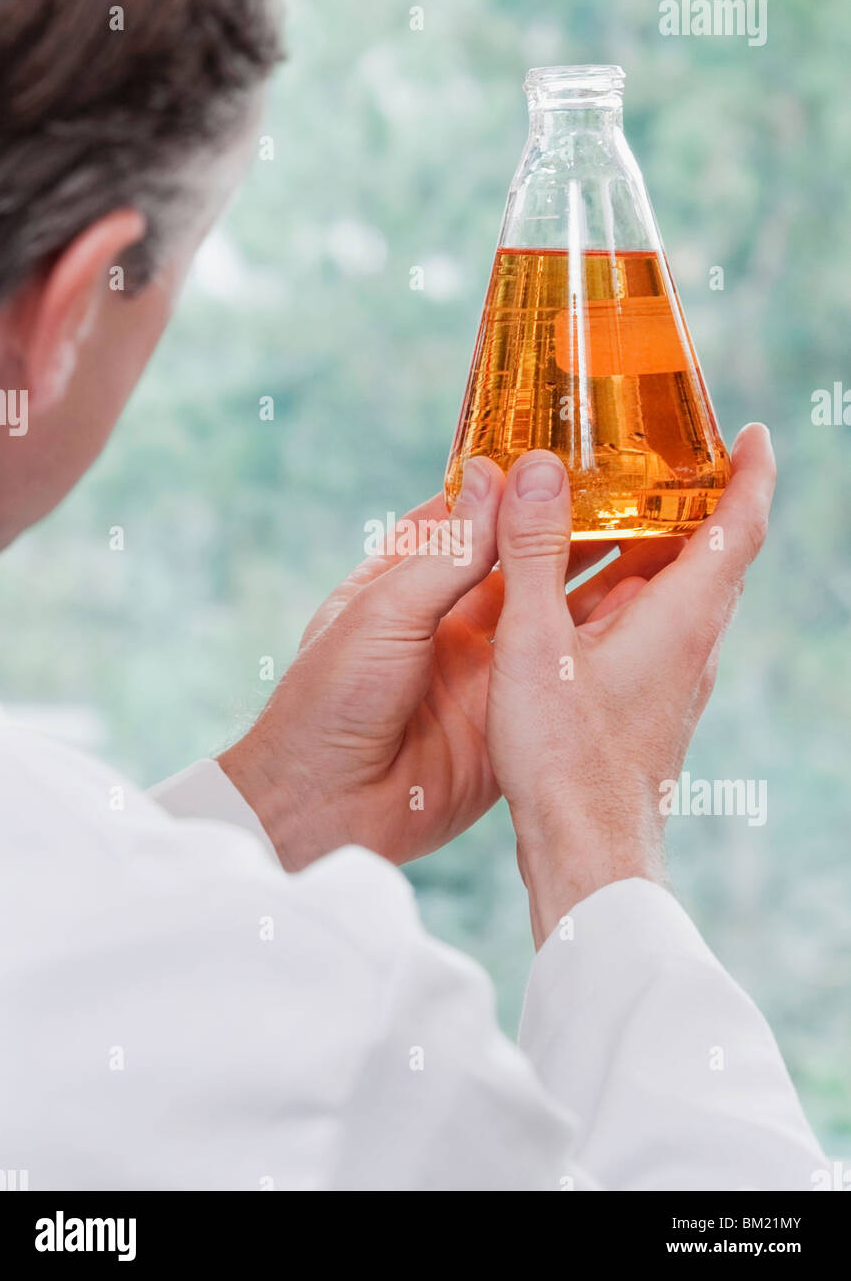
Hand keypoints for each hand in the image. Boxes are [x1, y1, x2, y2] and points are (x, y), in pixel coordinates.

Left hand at [218, 463, 631, 869]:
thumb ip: (447, 552)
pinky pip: (562, 672)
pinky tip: (650, 613)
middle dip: (574, 527)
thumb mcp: (386, 612)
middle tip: (637, 489)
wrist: (327, 808)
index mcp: (407, 579)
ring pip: (551, 611)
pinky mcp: (510, 716)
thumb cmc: (329, 700)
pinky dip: (602, 644)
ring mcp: (484, 666)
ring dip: (600, 579)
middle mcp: (451, 617)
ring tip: (660, 538)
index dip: (519, 484)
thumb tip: (492, 474)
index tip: (573, 450)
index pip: (471, 514)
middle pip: (523, 559)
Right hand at [485, 424, 775, 945]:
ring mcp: (675, 679)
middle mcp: (693, 645)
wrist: (587, 853)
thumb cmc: (565, 757)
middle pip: (716, 554)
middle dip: (699, 499)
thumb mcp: (535, 643)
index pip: (740, 525)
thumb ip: (534, 554)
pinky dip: (637, 592)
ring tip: (618, 511)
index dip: (751, 472)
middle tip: (665, 455)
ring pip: (684, 594)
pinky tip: (586, 596)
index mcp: (682, 617)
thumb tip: (541, 470)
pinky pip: (657, 628)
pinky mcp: (651, 704)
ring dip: (664, 547)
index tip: (751, 433)